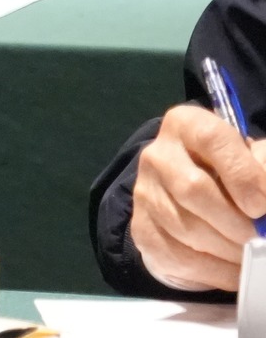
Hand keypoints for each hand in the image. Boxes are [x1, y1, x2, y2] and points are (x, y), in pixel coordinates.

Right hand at [130, 104, 265, 290]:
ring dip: (229, 249)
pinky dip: (216, 271)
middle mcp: (157, 154)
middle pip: (193, 189)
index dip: (241, 174)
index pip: (211, 139)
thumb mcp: (254, 160)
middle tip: (258, 235)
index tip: (261, 205)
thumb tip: (265, 197)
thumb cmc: (235, 175)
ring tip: (250, 252)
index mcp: (186, 125)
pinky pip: (179, 257)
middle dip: (235, 221)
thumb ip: (263, 166)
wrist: (196, 202)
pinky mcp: (142, 230)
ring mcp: (144, 193)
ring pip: (187, 228)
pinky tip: (234, 268)